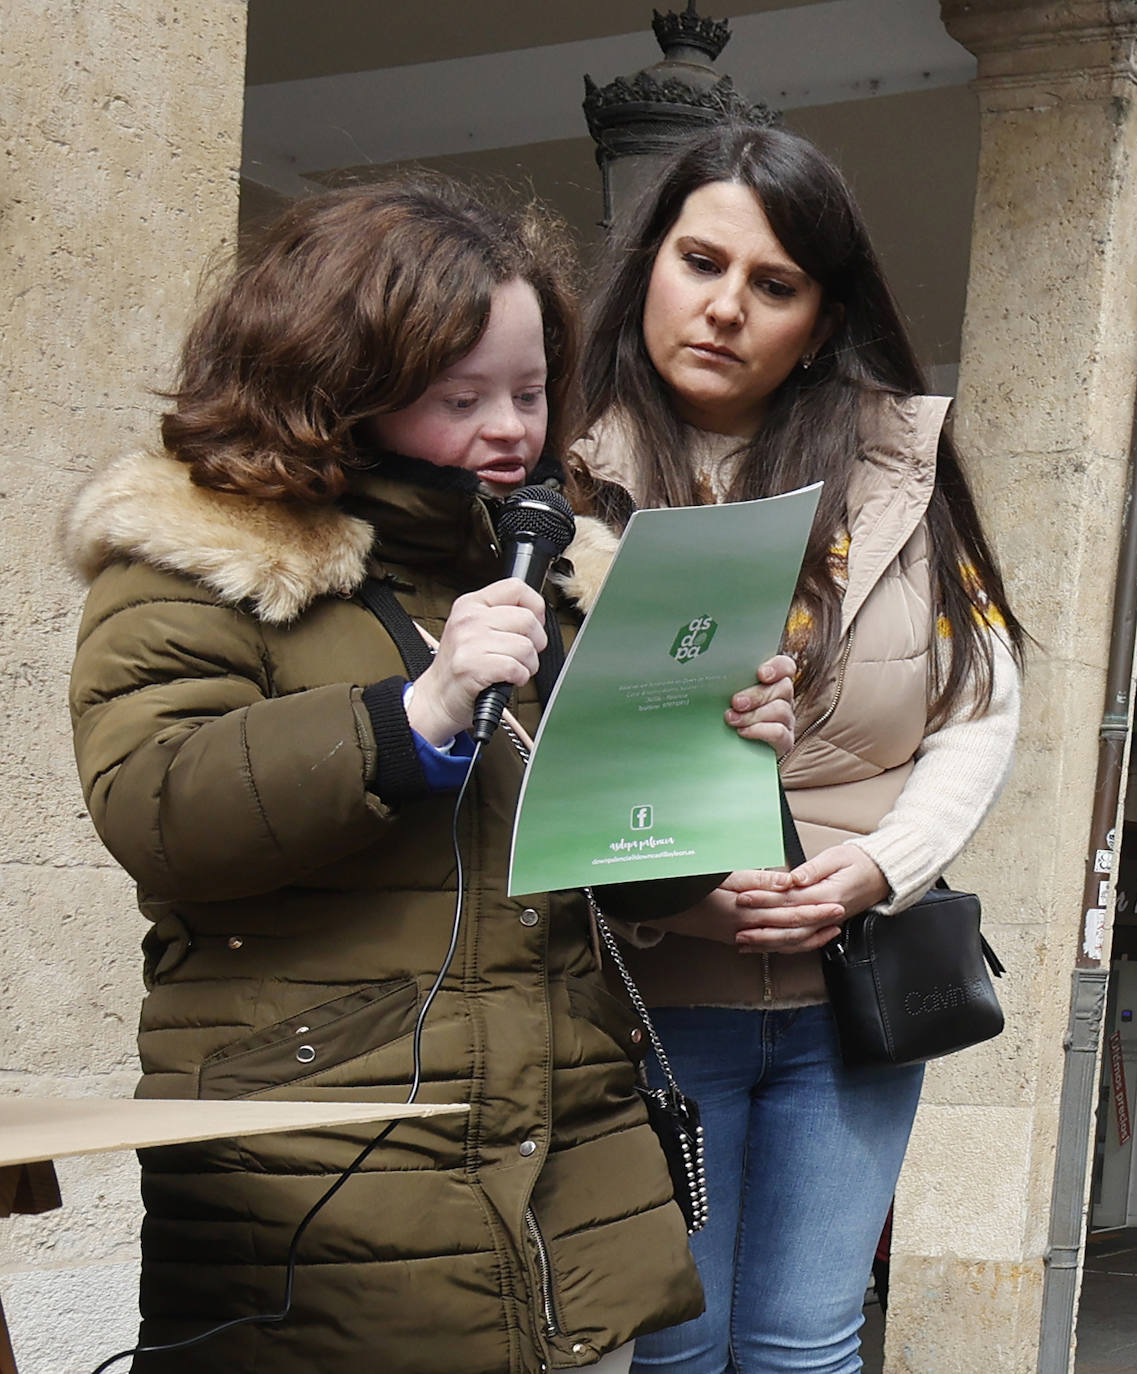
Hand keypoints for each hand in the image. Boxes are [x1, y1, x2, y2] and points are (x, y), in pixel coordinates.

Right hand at [406, 579, 545, 744]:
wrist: (437, 697)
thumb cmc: (461, 665)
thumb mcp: (475, 628)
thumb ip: (502, 615)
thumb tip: (538, 614)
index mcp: (471, 604)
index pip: (516, 588)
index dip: (535, 607)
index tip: (532, 625)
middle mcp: (468, 619)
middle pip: (527, 620)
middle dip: (536, 643)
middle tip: (524, 654)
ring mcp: (468, 642)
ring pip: (525, 647)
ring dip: (529, 664)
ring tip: (514, 669)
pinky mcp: (471, 667)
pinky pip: (515, 667)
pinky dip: (519, 677)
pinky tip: (508, 679)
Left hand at [724, 654, 794, 754]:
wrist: (731, 752)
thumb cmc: (728, 714)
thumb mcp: (727, 696)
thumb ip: (728, 685)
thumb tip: (709, 673)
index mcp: (772, 682)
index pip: (785, 667)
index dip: (777, 667)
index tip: (761, 674)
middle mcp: (783, 699)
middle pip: (782, 688)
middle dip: (756, 695)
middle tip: (735, 702)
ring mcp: (786, 720)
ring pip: (780, 710)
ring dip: (753, 714)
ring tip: (732, 719)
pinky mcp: (785, 741)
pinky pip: (779, 732)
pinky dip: (759, 731)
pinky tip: (742, 732)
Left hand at [731, 846, 888, 952]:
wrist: (883, 876)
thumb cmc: (859, 862)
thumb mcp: (836, 857)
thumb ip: (813, 869)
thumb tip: (794, 878)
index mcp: (826, 894)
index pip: (789, 899)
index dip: (764, 899)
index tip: (743, 896)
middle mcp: (825, 913)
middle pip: (788, 924)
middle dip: (760, 925)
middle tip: (736, 925)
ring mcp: (826, 922)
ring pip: (794, 939)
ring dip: (768, 942)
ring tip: (744, 942)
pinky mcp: (824, 926)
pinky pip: (802, 941)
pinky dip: (783, 946)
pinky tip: (766, 946)